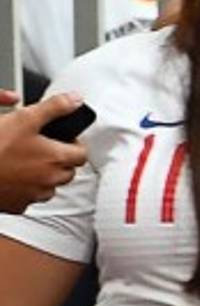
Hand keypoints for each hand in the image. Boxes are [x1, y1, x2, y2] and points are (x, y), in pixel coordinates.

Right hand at [0, 92, 87, 213]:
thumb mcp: (25, 118)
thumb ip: (55, 108)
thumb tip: (75, 100)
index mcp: (57, 159)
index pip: (82, 154)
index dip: (73, 143)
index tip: (62, 138)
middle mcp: (49, 180)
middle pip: (67, 171)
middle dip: (59, 159)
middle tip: (42, 147)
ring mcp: (33, 195)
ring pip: (49, 186)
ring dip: (43, 174)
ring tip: (24, 160)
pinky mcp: (16, 205)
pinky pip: (29, 197)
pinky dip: (25, 187)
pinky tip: (11, 175)